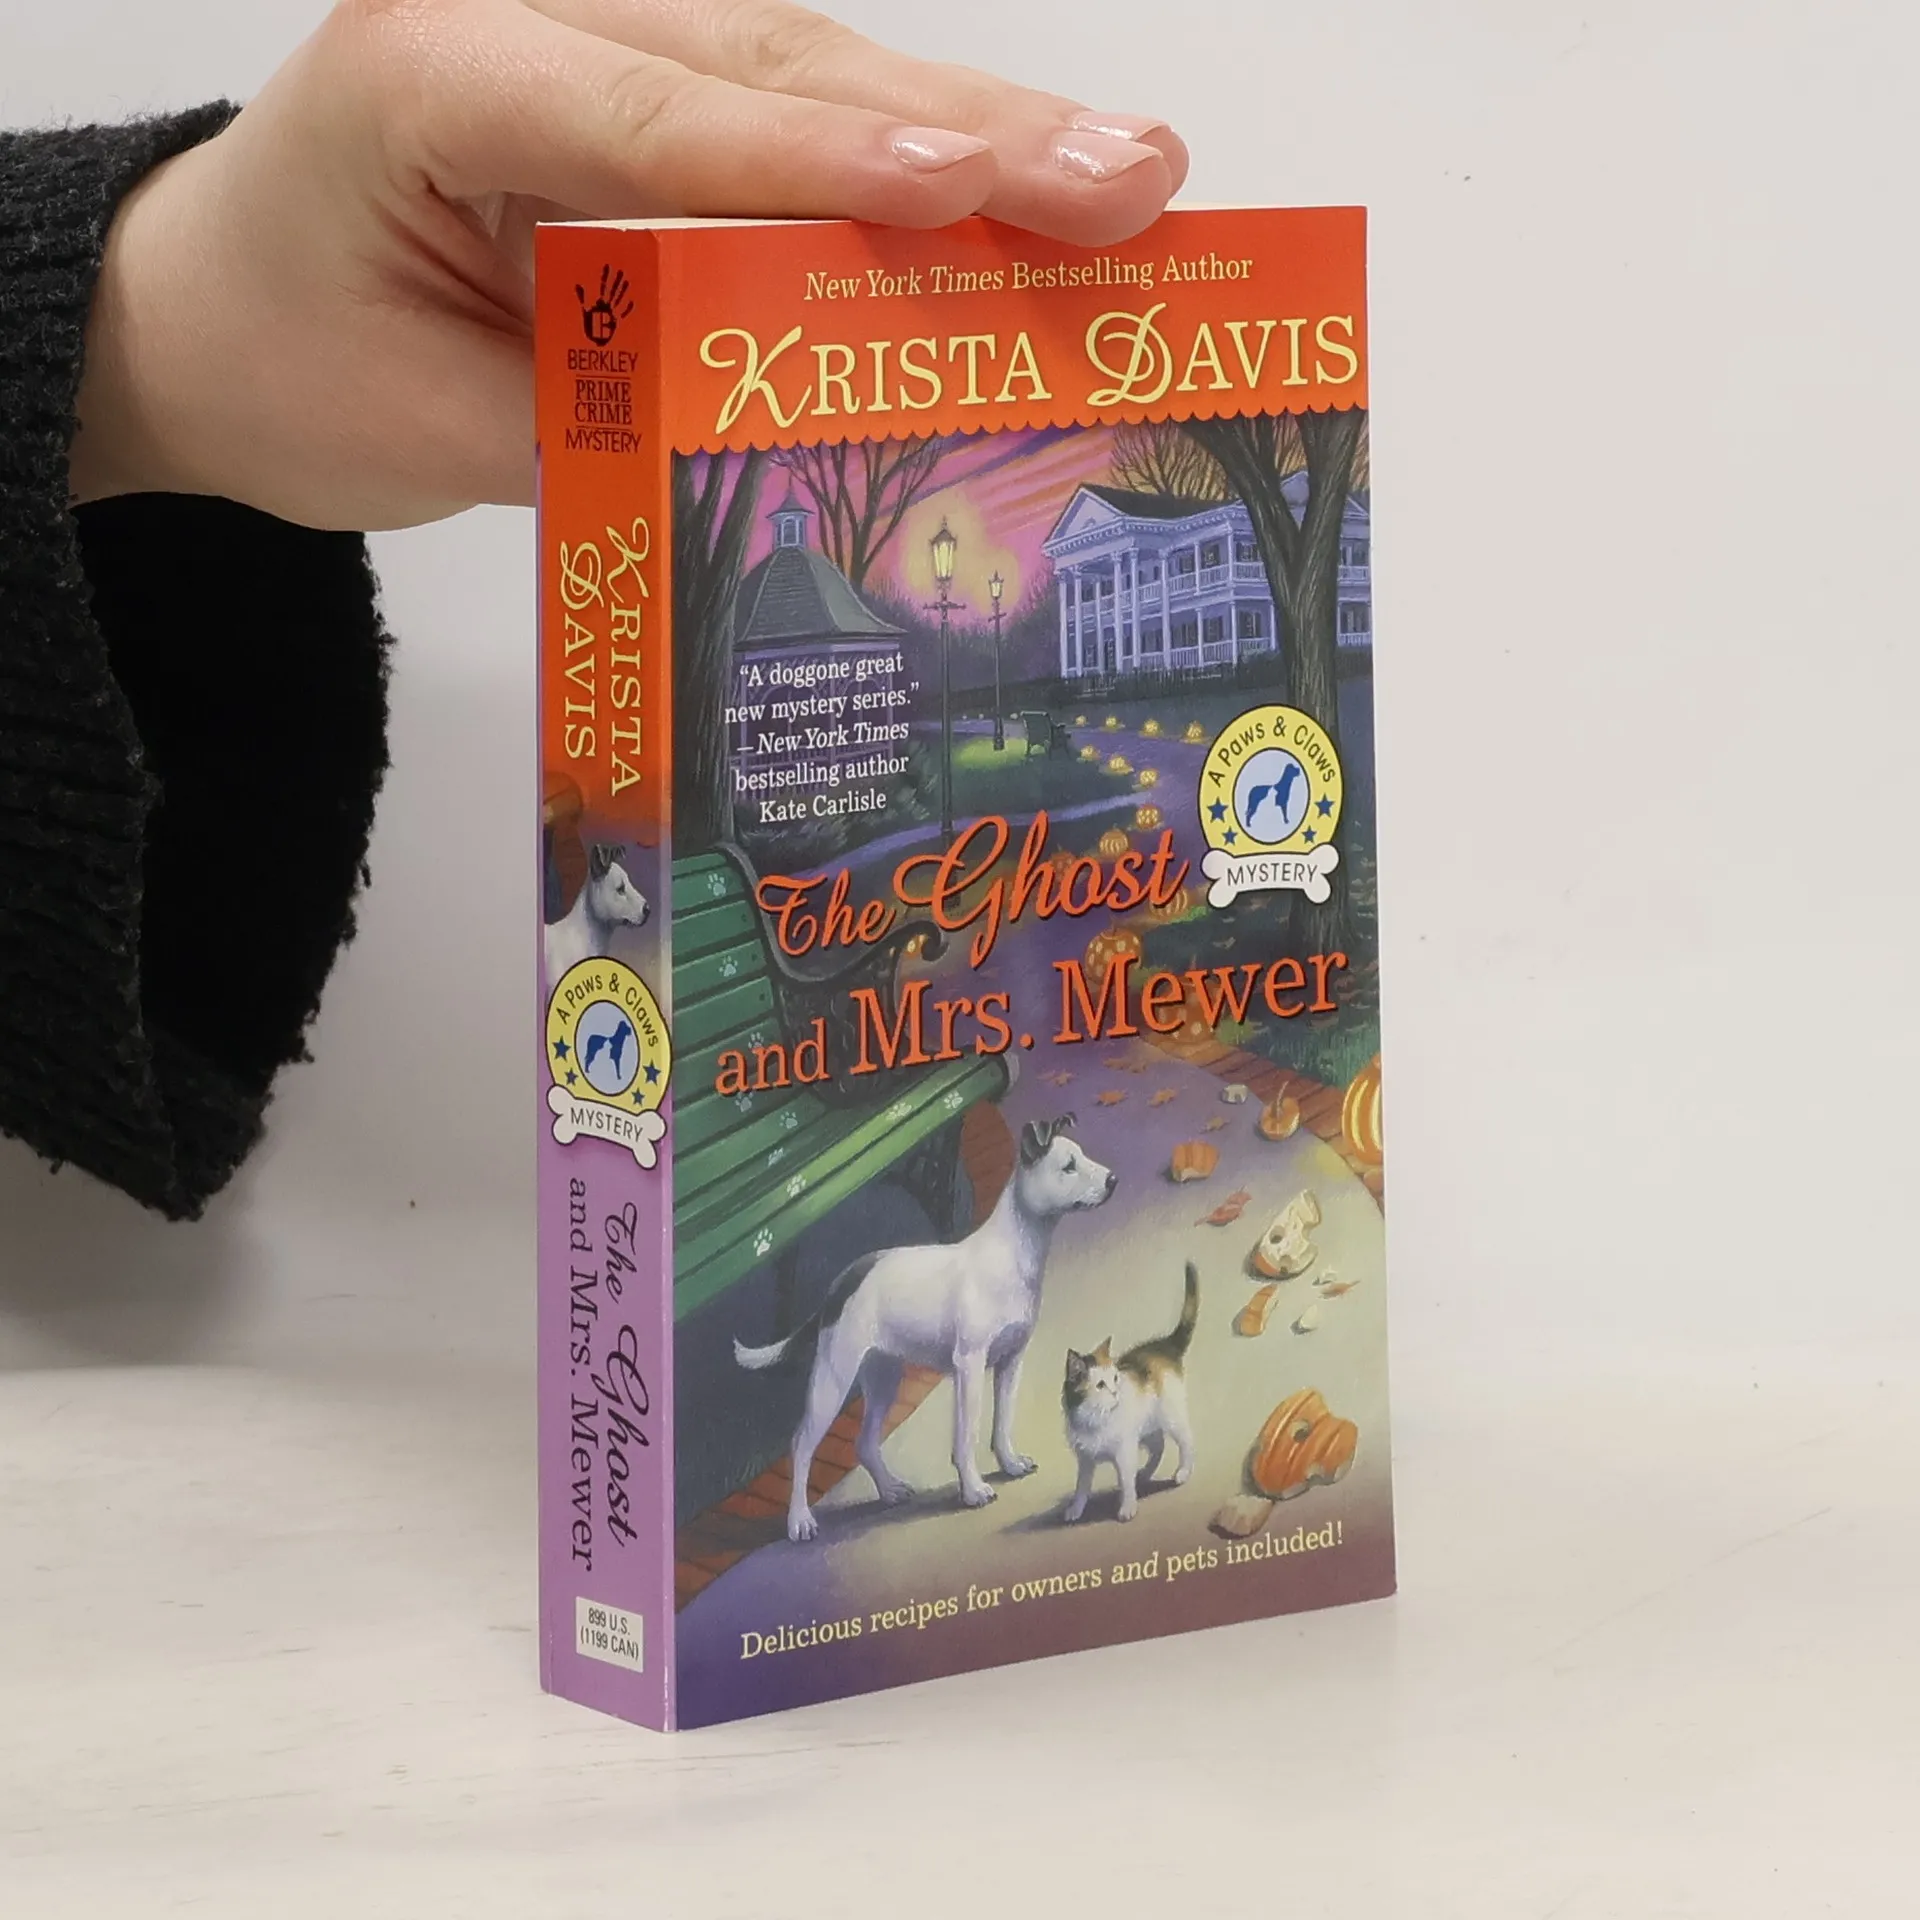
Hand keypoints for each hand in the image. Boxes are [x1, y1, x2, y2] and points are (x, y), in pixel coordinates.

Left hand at [70, 0, 1187, 530]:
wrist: (228, 304)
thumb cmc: (295, 355)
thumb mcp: (421, 425)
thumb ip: (594, 422)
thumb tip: (774, 442)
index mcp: (430, 74)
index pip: (645, 114)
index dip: (812, 153)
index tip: (957, 182)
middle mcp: (531, 17)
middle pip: (770, 63)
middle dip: (963, 128)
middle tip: (1128, 179)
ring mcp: (605, 41)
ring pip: (813, 72)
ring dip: (981, 133)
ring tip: (1130, 180)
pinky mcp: (660, 97)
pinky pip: (804, 118)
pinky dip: (926, 163)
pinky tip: (1042, 190)